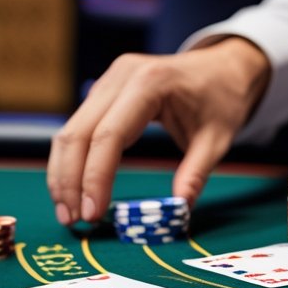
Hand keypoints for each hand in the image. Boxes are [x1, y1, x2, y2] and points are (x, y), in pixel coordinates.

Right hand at [46, 38, 269, 224]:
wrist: (224, 66)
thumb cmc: (222, 99)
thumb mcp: (217, 139)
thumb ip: (196, 174)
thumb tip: (177, 212)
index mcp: (150, 84)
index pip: (109, 135)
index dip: (95, 177)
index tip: (92, 214)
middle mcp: (121, 77)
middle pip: (78, 133)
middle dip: (69, 181)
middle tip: (73, 221)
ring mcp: (109, 81)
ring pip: (70, 130)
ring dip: (63, 174)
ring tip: (69, 213)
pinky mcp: (104, 91)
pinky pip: (78, 126)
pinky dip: (72, 160)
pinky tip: (74, 188)